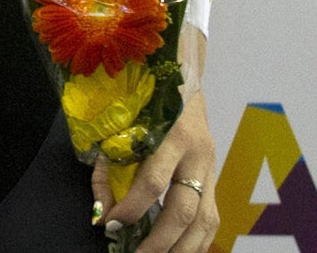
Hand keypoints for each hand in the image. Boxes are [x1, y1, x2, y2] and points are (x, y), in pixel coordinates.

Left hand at [95, 87, 218, 252]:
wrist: (187, 81)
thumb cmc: (146, 102)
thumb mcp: (124, 123)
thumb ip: (110, 164)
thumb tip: (100, 209)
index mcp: (173, 135)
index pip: (153, 181)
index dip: (131, 206)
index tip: (109, 223)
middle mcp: (198, 155)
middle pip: (183, 209)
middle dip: (159, 240)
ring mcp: (212, 170)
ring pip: (205, 222)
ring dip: (181, 249)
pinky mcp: (216, 181)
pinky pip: (212, 221)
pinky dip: (196, 243)